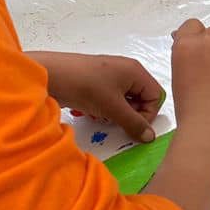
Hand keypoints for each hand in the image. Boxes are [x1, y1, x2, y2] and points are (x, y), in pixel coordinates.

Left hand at [30, 51, 163, 142]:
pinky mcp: (97, 82)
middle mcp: (126, 71)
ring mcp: (111, 76)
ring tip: (102, 115)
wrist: (53, 75)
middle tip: (115, 120)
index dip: (148, 113)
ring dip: (116, 113)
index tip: (133, 125)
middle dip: (130, 114)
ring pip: (124, 101)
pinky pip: (110, 99)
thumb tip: (150, 137)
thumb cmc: (88, 87)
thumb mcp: (113, 107)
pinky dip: (105, 109)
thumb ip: (134, 123)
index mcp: (136, 71)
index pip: (155, 95)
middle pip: (140, 98)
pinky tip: (93, 112)